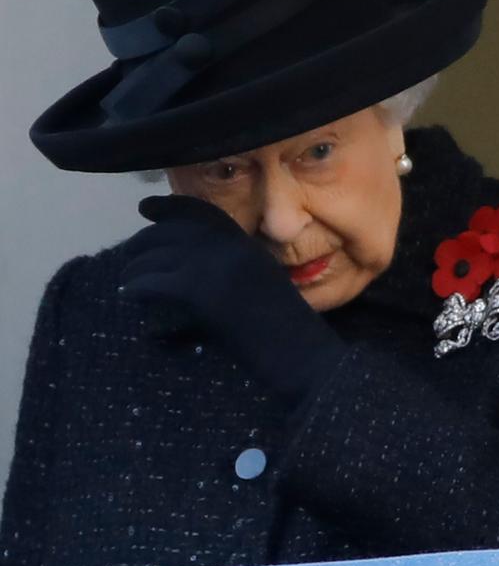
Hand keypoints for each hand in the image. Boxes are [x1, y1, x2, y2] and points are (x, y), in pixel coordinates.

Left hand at [119, 194, 346, 412]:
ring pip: (160, 256)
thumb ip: (234, 278)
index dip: (170, 207)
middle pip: (175, 231)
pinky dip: (139, 288)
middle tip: (128, 254)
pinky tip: (131, 296)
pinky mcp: (203, 293)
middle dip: (145, 239)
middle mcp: (232, 248)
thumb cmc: (291, 339)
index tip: (146, 209)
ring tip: (126, 280)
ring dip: (137, 267)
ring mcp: (218, 268)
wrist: (306, 357)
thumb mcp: (263, 295)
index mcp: (249, 247)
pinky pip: (157, 282)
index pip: (203, 213)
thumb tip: (191, 281)